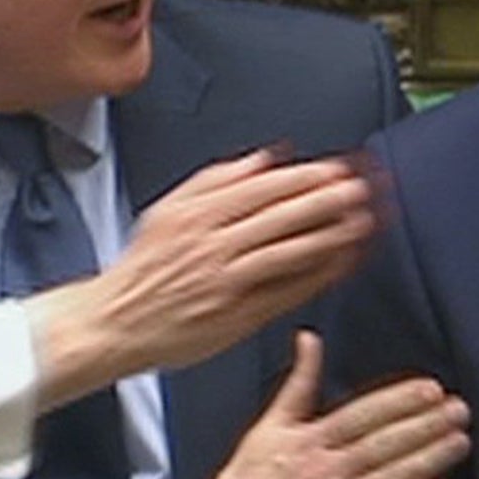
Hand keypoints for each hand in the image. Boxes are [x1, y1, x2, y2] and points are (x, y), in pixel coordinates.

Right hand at [28, 149, 377, 404]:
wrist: (115, 321)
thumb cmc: (145, 267)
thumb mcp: (170, 209)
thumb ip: (218, 179)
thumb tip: (266, 157)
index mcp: (197, 216)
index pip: (262, 189)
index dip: (304, 177)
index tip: (335, 168)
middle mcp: (214, 247)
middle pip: (281, 217)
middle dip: (327, 200)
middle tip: (361, 188)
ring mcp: (228, 283)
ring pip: (288, 253)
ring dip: (331, 235)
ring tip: (363, 221)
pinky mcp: (238, 316)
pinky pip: (287, 291)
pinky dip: (317, 275)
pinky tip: (342, 262)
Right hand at [160, 331, 469, 478]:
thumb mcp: (266, 428)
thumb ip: (297, 384)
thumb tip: (310, 337)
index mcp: (306, 441)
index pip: (360, 415)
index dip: (398, 401)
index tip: (432, 388)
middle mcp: (322, 471)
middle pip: (381, 444)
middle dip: (424, 426)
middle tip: (460, 409)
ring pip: (388, 478)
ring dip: (428, 459)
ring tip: (460, 441)